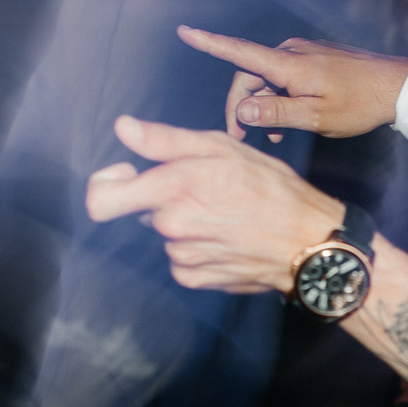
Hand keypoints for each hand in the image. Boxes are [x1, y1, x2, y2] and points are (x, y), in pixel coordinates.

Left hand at [88, 116, 342, 293]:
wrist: (306, 242)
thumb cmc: (270, 188)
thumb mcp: (221, 148)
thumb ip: (165, 141)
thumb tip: (123, 128)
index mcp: (172, 188)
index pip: (101, 200)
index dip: (106, 184)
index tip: (127, 174)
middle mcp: (170, 225)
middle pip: (141, 211)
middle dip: (164, 199)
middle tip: (205, 190)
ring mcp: (181, 255)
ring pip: (164, 233)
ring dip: (183, 223)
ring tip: (222, 214)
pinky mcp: (193, 278)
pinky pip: (178, 259)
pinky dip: (195, 248)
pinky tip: (223, 237)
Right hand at [177, 26, 407, 144]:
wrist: (397, 86)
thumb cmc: (359, 104)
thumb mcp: (317, 117)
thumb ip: (277, 113)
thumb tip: (241, 109)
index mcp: (289, 64)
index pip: (240, 51)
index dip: (209, 42)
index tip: (184, 31)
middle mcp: (292, 52)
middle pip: (249, 75)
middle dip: (241, 106)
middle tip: (241, 139)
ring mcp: (304, 54)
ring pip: (267, 79)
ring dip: (263, 107)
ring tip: (273, 137)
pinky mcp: (314, 59)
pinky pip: (285, 77)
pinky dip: (280, 99)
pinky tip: (290, 123)